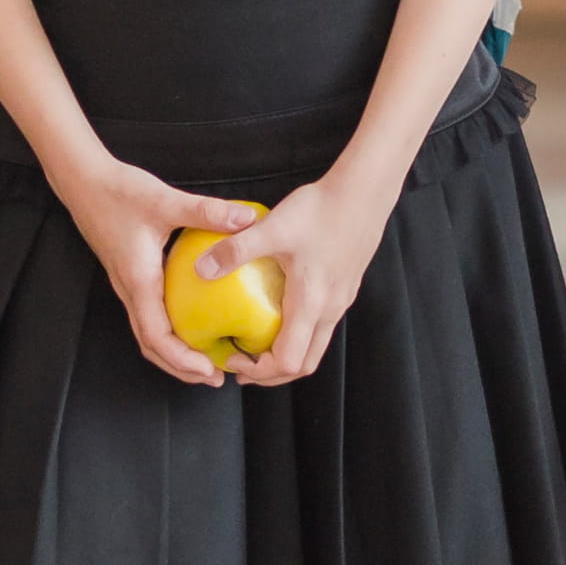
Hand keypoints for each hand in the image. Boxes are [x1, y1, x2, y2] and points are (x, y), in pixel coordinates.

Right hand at [54, 154, 264, 387]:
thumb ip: (206, 211)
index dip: (181, 358)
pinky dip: (169, 332)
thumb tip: (248, 219)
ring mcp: (128, 286)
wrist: (83, 181)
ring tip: (205, 362)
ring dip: (174, 353)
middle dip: (181, 367)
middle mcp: (130, 290)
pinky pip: (149, 316)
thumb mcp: (165, 200)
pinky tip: (193, 324)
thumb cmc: (119, 191)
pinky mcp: (130, 276)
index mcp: (138, 280)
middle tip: (214, 377)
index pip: (156, 335)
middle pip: (151, 346)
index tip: (208, 369)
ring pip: (148, 334)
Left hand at [208, 169, 394, 388]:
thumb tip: (200, 270)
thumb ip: (236, 250)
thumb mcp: (273, 228)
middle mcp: (330, 310)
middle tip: (241, 363)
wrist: (365, 190)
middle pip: (305, 364)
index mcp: (311, 303)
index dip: (260, 371)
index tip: (233, 359)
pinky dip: (297, 334)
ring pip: (315, 346)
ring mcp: (341, 300)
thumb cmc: (321, 209)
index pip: (289, 361)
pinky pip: (321, 327)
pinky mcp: (345, 288)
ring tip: (256, 343)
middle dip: (272, 374)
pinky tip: (277, 310)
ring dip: (286, 355)